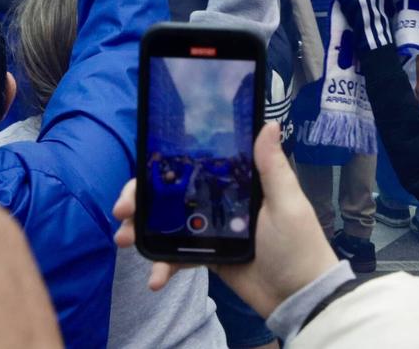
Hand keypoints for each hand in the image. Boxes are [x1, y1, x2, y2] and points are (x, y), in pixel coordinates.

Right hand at [114, 122, 337, 319]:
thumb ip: (272, 167)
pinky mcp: (209, 258)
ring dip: (142, 232)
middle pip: (172, 194)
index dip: (163, 167)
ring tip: (124, 240)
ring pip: (168, 224)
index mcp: (238, 182)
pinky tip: (154, 279)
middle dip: (141, 200)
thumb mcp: (286, 203)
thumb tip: (270, 123)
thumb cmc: (296, 244)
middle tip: (121, 210)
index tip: (139, 171)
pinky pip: (179, 257)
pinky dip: (163, 266)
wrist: (298, 295)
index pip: (194, 166)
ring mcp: (211, 231)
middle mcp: (220, 201)